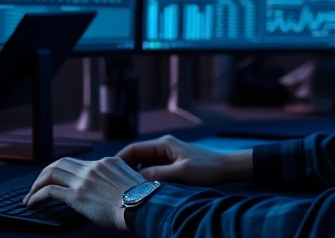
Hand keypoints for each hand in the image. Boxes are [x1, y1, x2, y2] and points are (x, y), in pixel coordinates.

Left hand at [23, 156, 144, 230]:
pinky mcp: (77, 196)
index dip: (66, 171)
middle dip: (46, 172)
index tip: (60, 179)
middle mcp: (93, 167)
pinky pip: (49, 191)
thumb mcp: (132, 179)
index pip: (79, 162)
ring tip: (31, 194)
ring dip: (38, 183)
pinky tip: (33, 202)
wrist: (142, 205)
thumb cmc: (141, 198)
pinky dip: (37, 195)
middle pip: (61, 162)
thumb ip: (118, 177)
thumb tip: (114, 185)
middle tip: (38, 183)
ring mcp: (84, 180)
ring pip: (51, 173)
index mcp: (106, 162)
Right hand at [116, 134, 251, 186]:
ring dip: (136, 176)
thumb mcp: (180, 173)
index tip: (108, 172)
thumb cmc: (206, 168)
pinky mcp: (172, 165)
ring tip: (127, 188)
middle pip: (136, 157)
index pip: (133, 149)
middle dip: (125, 170)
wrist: (225, 168)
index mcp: (163, 144)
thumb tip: (134, 179)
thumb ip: (156, 175)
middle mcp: (163, 147)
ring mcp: (167, 156)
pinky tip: (143, 189)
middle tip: (114, 184)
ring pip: (144, 166)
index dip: (119, 160)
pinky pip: (153, 171)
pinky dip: (146, 179)